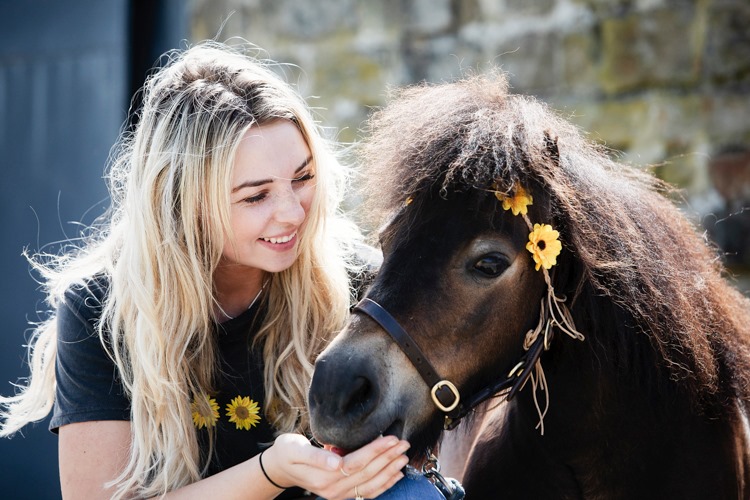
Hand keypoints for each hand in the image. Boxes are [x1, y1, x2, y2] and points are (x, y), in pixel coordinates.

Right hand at [262, 433, 409, 498]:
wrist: (280, 467)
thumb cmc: (288, 451)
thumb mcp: (295, 448)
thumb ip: (316, 456)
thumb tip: (336, 462)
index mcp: (324, 475)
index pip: (357, 462)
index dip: (376, 450)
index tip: (392, 438)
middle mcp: (333, 489)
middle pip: (367, 473)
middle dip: (388, 457)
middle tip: (404, 443)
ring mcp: (338, 495)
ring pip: (371, 484)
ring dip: (389, 471)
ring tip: (404, 457)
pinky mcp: (342, 495)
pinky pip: (367, 492)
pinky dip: (384, 484)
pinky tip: (395, 474)